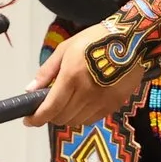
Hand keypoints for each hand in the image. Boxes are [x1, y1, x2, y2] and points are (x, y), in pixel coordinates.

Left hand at [28, 22, 149, 132]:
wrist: (131, 40)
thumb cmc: (95, 40)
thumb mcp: (65, 49)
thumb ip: (47, 71)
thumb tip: (30, 90)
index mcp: (71, 77)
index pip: (50, 108)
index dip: (36, 119)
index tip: (28, 121)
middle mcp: (86, 93)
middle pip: (62, 118)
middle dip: (50, 116)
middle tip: (47, 107)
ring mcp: (102, 101)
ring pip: (76, 121)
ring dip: (66, 117)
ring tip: (64, 104)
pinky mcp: (114, 105)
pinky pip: (92, 119)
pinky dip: (81, 116)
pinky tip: (80, 104)